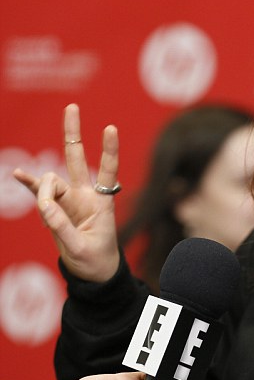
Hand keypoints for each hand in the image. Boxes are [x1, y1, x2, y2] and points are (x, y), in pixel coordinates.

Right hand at [13, 104, 120, 281]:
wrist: (93, 273)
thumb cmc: (95, 260)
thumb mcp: (81, 248)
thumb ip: (61, 227)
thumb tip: (44, 205)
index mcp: (101, 203)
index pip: (107, 171)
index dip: (109, 150)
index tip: (110, 127)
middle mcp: (86, 195)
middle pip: (78, 158)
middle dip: (74, 133)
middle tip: (72, 106)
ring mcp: (69, 199)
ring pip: (52, 180)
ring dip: (43, 190)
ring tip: (45, 210)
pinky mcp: (55, 208)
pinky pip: (39, 192)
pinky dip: (29, 184)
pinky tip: (18, 175)